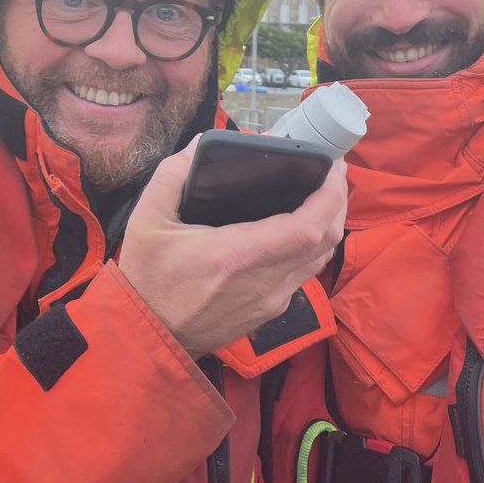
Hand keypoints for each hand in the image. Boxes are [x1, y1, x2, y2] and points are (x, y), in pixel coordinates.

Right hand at [117, 137, 345, 358]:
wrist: (148, 338)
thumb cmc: (147, 277)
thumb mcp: (147, 218)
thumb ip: (174, 174)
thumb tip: (203, 144)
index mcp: (236, 256)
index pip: (306, 227)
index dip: (329, 195)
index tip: (333, 166)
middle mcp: (264, 282)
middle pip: (324, 241)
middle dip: (337, 202)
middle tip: (331, 171)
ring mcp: (271, 301)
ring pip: (320, 259)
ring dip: (329, 224)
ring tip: (322, 193)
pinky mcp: (270, 311)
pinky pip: (304, 273)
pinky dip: (313, 245)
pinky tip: (301, 226)